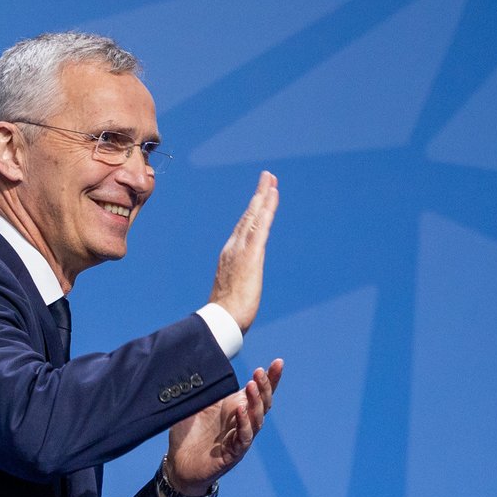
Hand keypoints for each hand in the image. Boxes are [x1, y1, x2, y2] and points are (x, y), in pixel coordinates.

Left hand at [162, 359, 283, 496]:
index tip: (279, 362)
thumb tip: (202, 365)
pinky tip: (241, 410)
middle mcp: (241, 422)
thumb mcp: (194, 406)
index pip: (258, 392)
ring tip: (251, 386)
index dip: (271, 378)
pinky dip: (244, 423)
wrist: (178, 465)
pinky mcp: (232, 453)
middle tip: (259, 372)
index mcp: (235, 408)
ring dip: (255, 402)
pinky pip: (244, 438)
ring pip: (256, 419)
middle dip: (264, 386)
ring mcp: (239, 438)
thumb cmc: (188, 434)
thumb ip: (203, 388)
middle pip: (262, 403)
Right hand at [209, 171, 278, 333]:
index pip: (244, 229)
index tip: (260, 197)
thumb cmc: (227, 313)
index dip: (252, 211)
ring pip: (255, 216)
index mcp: (230, 256)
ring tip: (271, 179)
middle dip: (259, 196)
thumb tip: (237, 292)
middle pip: (249, 216)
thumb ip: (236, 285)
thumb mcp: (232, 293)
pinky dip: (267, 208)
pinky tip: (273, 194)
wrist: (222, 319)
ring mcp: (242, 249)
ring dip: (264, 195)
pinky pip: (262, 225)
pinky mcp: (252, 254)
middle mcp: (234, 248)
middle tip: (268, 177)